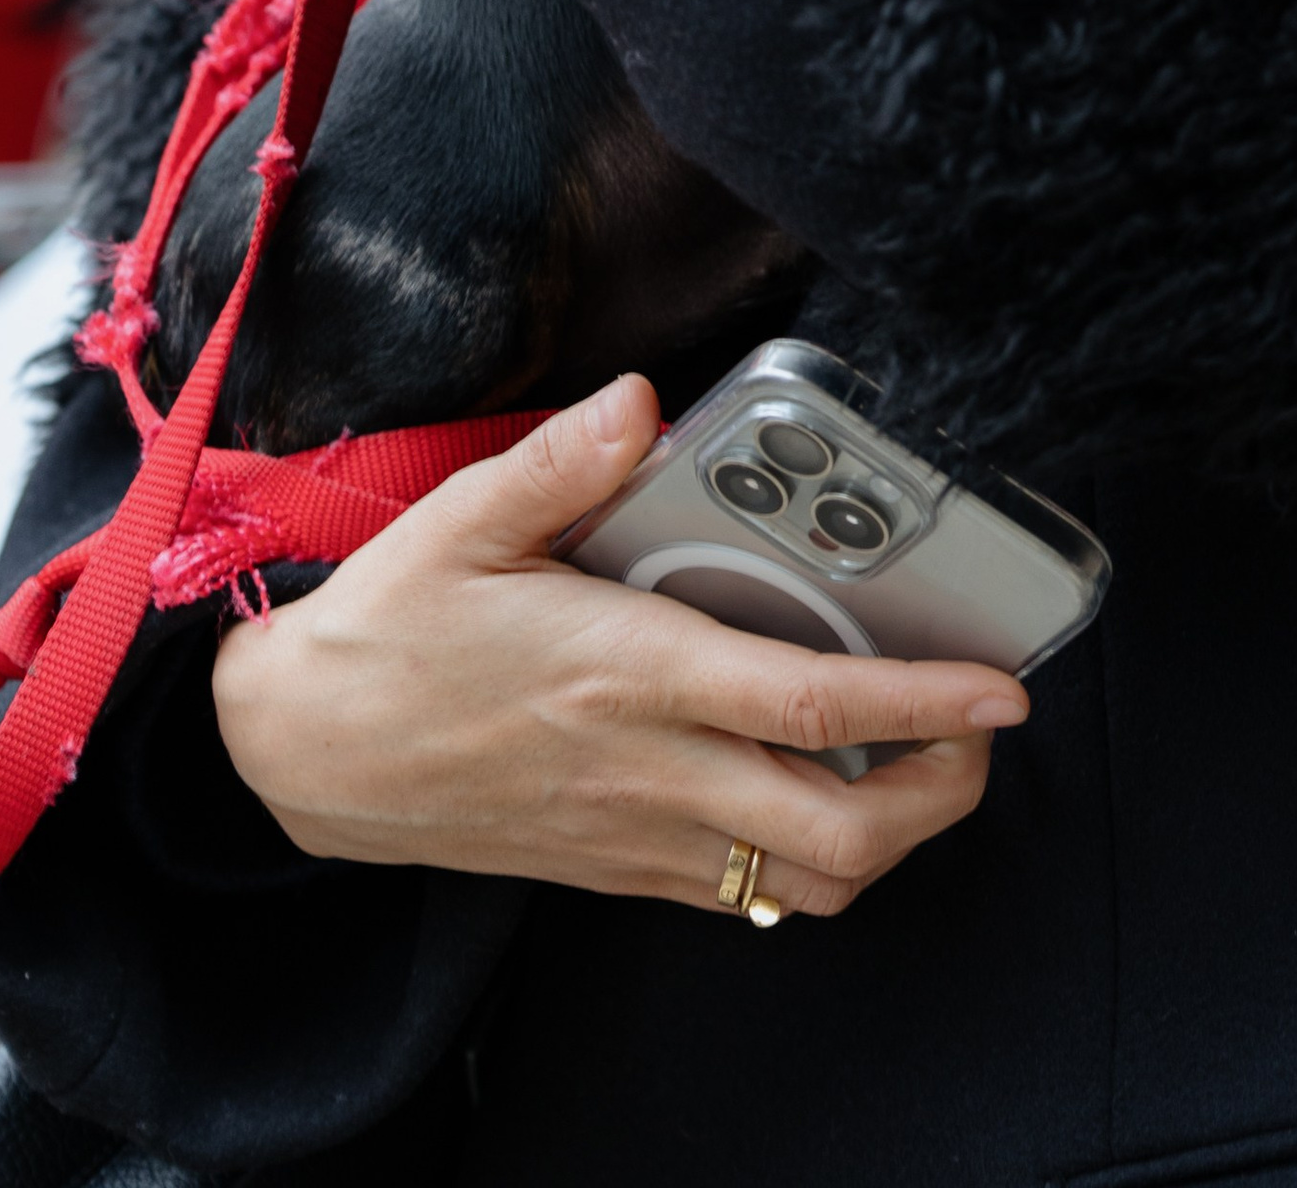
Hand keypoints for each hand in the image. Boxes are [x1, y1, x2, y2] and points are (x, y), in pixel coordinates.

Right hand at [212, 375, 1027, 917]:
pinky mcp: (613, 868)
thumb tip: (640, 400)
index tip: (1001, 688)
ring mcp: (634, 834)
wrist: (295, 755)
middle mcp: (646, 769)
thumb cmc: (382, 636)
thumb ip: (561, 459)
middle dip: (943, 792)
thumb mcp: (458, 522)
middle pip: (841, 832)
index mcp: (627, 675)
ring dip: (889, 841)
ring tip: (924, 767)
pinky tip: (820, 795)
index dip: (925, 703)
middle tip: (983, 733)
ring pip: (804, 885)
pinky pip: (743, 895)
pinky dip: (810, 861)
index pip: (810, 707)